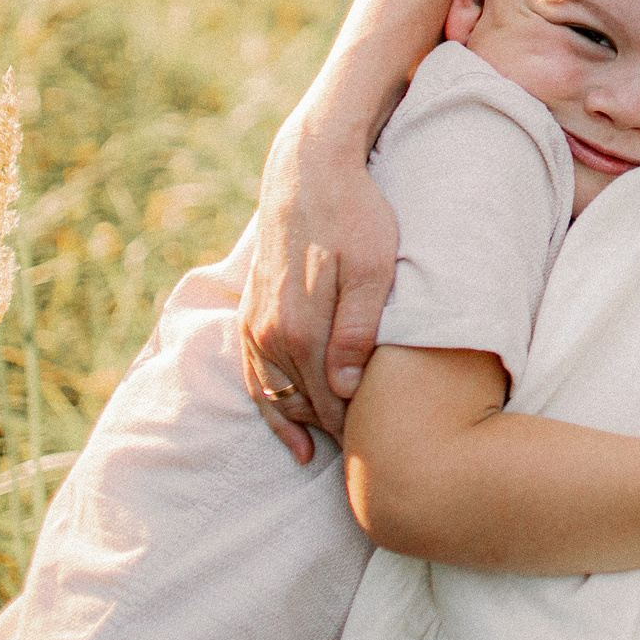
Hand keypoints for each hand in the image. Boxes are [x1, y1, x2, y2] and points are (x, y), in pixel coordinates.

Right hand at [240, 120, 398, 460]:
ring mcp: (254, 327)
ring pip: (274, 396)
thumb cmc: (355, 216)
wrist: (308, 172)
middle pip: (302, 406)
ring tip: (330, 459)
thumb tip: (344, 387)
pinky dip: (270, 405)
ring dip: (300, 427)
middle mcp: (268, 336)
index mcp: (300, 331)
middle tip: (371, 467)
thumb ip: (358, 329)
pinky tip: (289, 430)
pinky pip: (255, 376)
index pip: (330, 404)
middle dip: (335, 436)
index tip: (388, 455)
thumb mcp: (374, 268)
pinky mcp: (251, 314)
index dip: (358, 432)